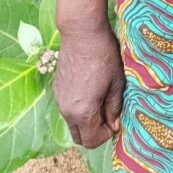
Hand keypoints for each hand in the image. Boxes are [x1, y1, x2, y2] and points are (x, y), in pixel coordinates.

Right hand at [53, 23, 124, 148]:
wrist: (82, 32)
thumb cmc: (103, 55)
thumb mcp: (116, 82)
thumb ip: (114, 107)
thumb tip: (114, 124)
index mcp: (82, 112)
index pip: (92, 141)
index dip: (106, 135)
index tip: (115, 121)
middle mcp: (66, 110)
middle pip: (79, 137)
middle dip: (95, 132)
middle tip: (108, 115)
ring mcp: (59, 100)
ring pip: (72, 122)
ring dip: (86, 120)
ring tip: (100, 100)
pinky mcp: (57, 88)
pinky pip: (67, 108)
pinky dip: (78, 108)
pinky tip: (89, 89)